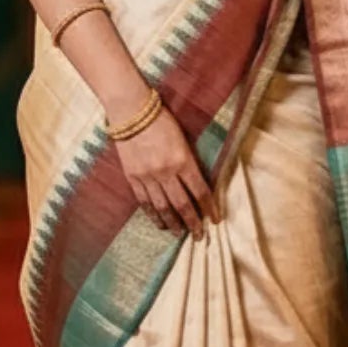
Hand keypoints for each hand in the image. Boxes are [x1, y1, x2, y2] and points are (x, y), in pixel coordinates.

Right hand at [112, 106, 214, 237]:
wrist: (131, 110)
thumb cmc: (161, 119)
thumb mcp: (183, 138)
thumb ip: (189, 161)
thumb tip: (197, 184)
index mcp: (183, 160)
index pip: (200, 191)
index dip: (209, 208)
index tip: (215, 220)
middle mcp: (166, 172)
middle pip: (182, 205)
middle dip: (192, 223)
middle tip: (199, 236)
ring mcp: (147, 176)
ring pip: (162, 207)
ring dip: (172, 222)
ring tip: (178, 232)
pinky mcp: (132, 177)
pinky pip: (144, 201)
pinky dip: (152, 214)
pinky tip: (159, 222)